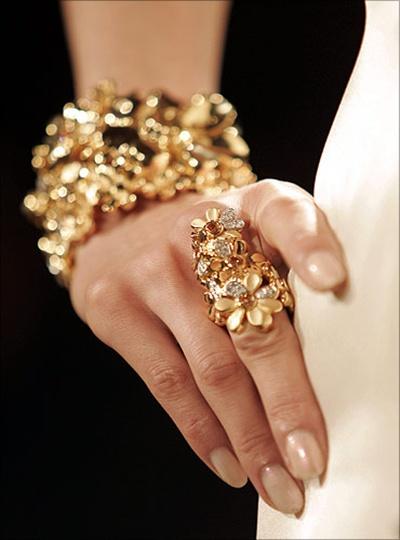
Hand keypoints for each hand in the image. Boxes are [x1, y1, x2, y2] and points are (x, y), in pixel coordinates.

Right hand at [70, 179, 346, 514]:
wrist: (123, 231)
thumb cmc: (208, 247)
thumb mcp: (251, 239)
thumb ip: (288, 281)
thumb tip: (329, 376)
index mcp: (250, 208)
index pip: (286, 214)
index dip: (312, 245)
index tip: (334, 283)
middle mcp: (199, 232)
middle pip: (254, 323)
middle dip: (288, 401)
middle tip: (312, 459)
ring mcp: (152, 271)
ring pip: (212, 367)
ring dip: (249, 434)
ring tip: (279, 483)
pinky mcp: (115, 307)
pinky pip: (167, 383)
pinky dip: (203, 431)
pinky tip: (230, 463)